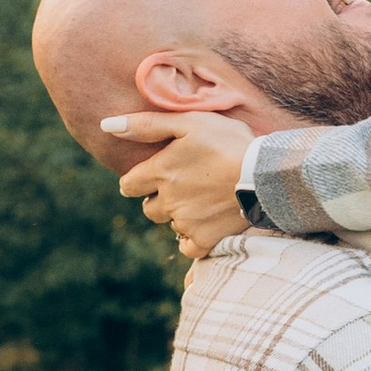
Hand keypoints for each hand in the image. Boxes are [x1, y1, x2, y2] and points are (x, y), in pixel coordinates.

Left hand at [102, 110, 251, 255]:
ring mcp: (186, 222)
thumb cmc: (229, 142)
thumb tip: (105, 125)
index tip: (150, 179)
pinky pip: (187, 248)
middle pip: (149, 208)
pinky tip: (204, 225)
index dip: (137, 181)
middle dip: (160, 199)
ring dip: (179, 216)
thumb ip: (146, 125)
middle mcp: (168, 200)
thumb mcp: (188, 122)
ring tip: (202, 203)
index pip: (130, 184)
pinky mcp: (205, 239)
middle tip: (184, 188)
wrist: (265, 173)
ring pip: (170, 225)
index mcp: (160, 172)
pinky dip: (192, 239)